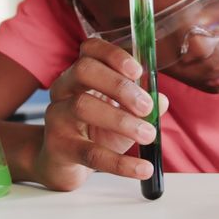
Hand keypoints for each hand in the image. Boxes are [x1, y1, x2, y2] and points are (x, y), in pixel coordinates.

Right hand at [35, 39, 168, 191]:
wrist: (63, 166)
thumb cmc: (94, 133)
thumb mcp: (122, 116)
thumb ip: (142, 106)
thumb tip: (161, 100)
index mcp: (80, 75)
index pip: (90, 50)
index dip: (113, 55)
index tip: (138, 71)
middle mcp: (63, 89)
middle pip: (84, 70)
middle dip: (119, 85)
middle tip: (146, 106)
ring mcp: (57, 116)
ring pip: (82, 106)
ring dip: (121, 119)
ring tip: (147, 134)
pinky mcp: (58, 147)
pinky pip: (90, 153)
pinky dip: (121, 163)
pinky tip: (143, 168)